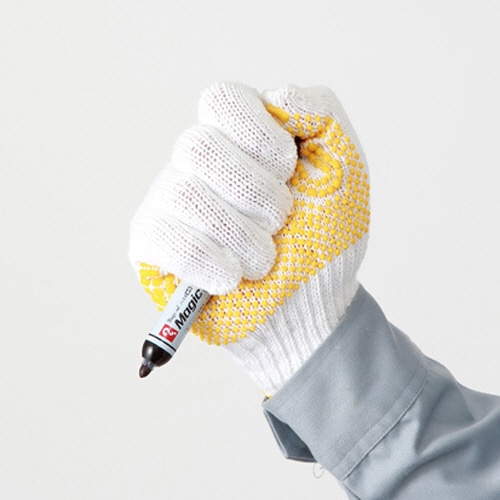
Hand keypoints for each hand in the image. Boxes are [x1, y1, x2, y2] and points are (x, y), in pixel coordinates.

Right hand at [129, 82, 369, 394]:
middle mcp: (193, 165)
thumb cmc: (324, 239)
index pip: (222, 100)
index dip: (262, 140)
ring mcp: (167, 203)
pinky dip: (207, 261)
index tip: (289, 176)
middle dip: (257, 195)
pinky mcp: (151, 246)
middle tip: (279, 224)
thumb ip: (322, 114)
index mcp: (234, 139)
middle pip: (198, 146)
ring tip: (263, 260)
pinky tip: (231, 277)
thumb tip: (276, 97)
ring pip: (184, 193)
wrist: (311, 304)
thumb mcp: (342, 169)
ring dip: (241, 236)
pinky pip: (162, 237)